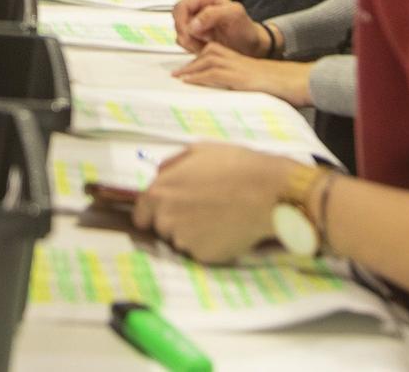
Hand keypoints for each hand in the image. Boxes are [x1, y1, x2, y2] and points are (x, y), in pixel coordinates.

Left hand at [134, 145, 297, 263]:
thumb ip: (173, 164)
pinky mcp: (203, 256)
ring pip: (182, 240)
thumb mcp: (200, 151)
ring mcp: (184, 240)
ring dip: (194, 233)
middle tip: (202, 209)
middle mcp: (166, 218)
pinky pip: (201, 252)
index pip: (141, 213)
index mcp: (160, 191)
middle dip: (176, 220)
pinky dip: (211, 244)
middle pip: (162, 227)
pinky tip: (227, 229)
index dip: (152, 213)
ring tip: (219, 216)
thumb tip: (160, 174)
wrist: (267, 193)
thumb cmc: (235, 166)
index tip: (162, 214)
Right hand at [173, 0, 271, 55]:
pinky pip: (183, 40)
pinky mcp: (195, 33)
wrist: (251, 47)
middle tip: (197, 44)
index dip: (183, 22)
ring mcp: (196, 20)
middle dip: (185, 33)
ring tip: (205, 46)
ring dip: (189, 42)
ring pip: (179, 30)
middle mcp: (198, 6)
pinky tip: (204, 48)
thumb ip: (213, 14)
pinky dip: (191, 47)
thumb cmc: (246, 30)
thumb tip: (192, 24)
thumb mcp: (234, 16)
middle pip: (177, 18)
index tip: (191, 35)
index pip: (181, 6)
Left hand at [177, 44, 314, 106]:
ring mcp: (238, 66)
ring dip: (190, 68)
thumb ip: (243, 86)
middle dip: (192, 63)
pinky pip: (213, 73)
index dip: (200, 60)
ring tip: (178, 76)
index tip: (188, 69)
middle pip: (209, 53)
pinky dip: (198, 76)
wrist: (295, 82)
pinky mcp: (238, 76)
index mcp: (242, 61)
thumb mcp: (257, 84)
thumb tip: (231, 97)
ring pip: (207, 60)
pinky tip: (188, 81)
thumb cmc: (281, 86)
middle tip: (178, 73)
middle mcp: (238, 60)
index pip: (216, 53)